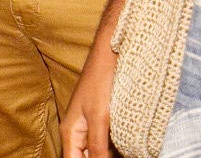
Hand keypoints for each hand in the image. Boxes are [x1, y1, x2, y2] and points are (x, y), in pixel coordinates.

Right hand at [62, 39, 116, 156]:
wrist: (111, 52)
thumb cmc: (101, 79)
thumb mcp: (99, 117)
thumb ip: (97, 147)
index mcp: (71, 132)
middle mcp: (79, 132)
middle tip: (123, 154)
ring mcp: (92, 127)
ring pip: (99, 152)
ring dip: (111, 154)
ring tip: (127, 150)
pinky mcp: (105, 121)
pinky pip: (108, 142)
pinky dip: (118, 148)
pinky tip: (129, 148)